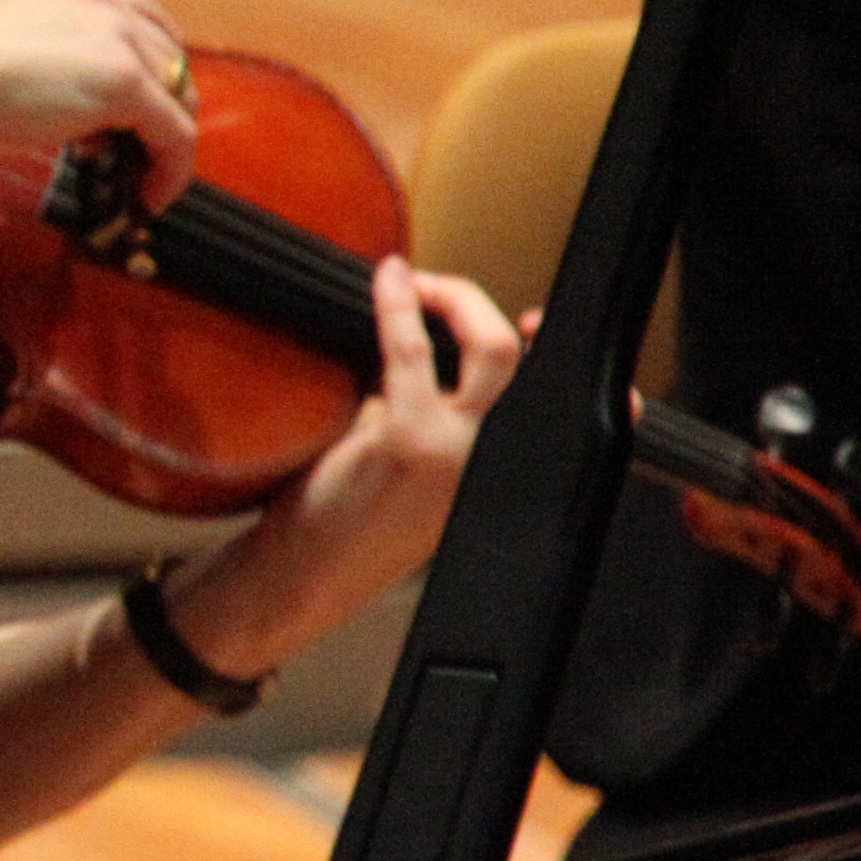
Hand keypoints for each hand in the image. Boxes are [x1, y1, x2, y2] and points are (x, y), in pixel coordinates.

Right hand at [0, 0, 200, 203]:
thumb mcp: (4, 55)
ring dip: (168, 143)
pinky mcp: (126, 83)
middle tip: (141, 154)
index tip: (140, 111)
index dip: (151, 68)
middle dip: (166, 108)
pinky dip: (172, 171)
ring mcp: (118, 40)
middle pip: (171, 56)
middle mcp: (103, 3)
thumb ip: (45, 67)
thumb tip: (62, 111)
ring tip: (140, 182)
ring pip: (180, 96)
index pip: (141, 18)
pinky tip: (149, 198)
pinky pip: (176, 134)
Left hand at [176, 252, 526, 673]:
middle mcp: (490, 460)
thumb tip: (424, 341)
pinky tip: (388, 283)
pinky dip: (400, 306)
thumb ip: (432, 414)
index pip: (553, 403)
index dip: (550, 350)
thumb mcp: (414, 469)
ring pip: (490, 349)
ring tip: (414, 283)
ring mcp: (456, 451)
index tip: (530, 320)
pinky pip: (412, 352)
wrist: (306, 576)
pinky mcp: (409, 442)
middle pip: (520, 359)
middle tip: (439, 288)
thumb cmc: (348, 522)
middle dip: (480, 305)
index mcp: (497, 469)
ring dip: (452, 298)